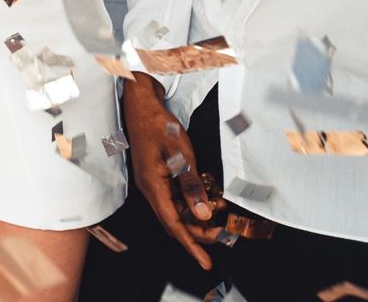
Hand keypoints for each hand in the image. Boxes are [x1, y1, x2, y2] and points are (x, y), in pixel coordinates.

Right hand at [122, 73, 216, 270]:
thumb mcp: (180, 154)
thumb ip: (191, 185)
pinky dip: (193, 201)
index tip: (206, 262)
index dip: (191, 245)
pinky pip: (176, 196)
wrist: (141, 105)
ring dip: (199, 216)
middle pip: (176, 221)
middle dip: (200, 232)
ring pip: (177, 209)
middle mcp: (151, 189)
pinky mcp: (158, 175)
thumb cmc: (158, 125)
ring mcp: (153, 182)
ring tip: (222, 215)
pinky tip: (209, 197)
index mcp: (153, 186)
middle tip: (225, 235)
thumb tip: (202, 213)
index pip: (174, 225)